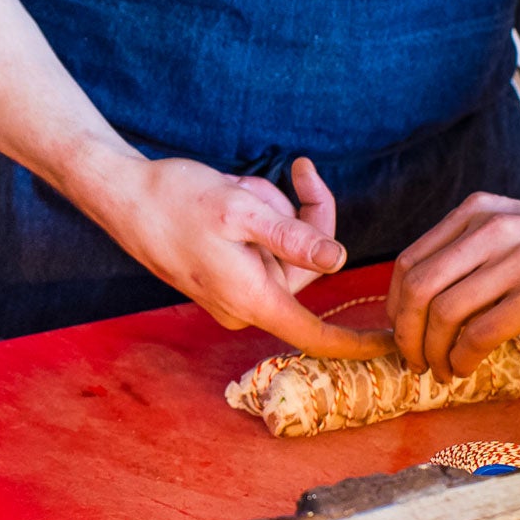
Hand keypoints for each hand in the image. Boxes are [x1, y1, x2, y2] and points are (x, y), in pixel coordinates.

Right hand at [101, 153, 391, 357]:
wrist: (120, 194)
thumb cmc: (175, 198)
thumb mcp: (241, 208)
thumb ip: (293, 236)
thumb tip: (340, 259)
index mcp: (252, 297)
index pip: (319, 336)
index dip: (361, 343)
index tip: (398, 346)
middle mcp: (244, 303)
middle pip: (306, 268)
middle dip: (303, 218)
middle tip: (297, 173)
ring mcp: (231, 292)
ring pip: (282, 252)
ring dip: (275, 213)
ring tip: (243, 185)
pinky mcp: (221, 276)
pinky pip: (259, 249)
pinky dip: (256, 219)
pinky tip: (232, 193)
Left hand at [389, 191, 519, 380]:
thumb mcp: (517, 230)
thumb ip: (475, 251)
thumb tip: (429, 300)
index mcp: (476, 213)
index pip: (408, 261)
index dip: (396, 306)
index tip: (402, 334)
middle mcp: (489, 229)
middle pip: (416, 288)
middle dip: (406, 334)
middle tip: (414, 362)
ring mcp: (516, 260)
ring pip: (443, 312)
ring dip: (433, 352)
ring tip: (442, 371)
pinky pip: (481, 332)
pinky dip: (463, 357)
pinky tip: (467, 368)